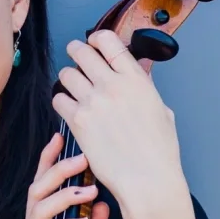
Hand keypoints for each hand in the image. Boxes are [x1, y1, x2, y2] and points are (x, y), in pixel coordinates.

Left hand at [51, 30, 185, 209]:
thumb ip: (145, 86)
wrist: (147, 179)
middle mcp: (113, 85)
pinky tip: (69, 108)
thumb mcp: (161, 109)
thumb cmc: (159, 151)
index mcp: (136, 79)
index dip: (97, 38)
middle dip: (76, 51)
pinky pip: (58, 99)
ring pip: (66, 74)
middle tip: (75, 55)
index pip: (109, 41)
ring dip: (67, 77)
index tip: (94, 42)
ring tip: (72, 85)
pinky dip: (61, 101)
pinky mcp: (78, 120)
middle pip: (82, 52)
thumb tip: (138, 70)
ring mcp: (93, 102)